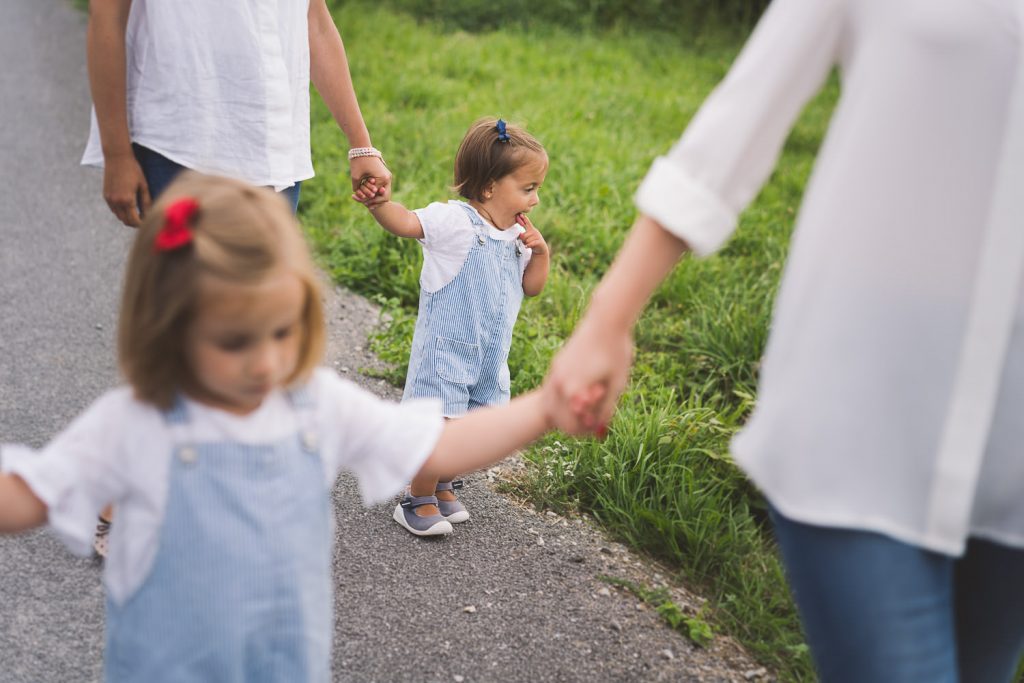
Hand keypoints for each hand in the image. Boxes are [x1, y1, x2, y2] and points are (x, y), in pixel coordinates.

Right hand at [103, 152, 149, 226]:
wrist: (117, 157)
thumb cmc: (133, 170)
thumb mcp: (143, 186)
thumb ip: (146, 202)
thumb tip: (149, 215)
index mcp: (127, 200)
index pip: (134, 221)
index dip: (142, 224)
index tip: (148, 223)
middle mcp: (116, 202)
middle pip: (125, 221)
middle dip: (134, 223)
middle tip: (143, 220)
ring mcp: (109, 199)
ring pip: (118, 216)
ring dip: (127, 217)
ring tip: (137, 213)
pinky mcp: (105, 195)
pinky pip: (113, 209)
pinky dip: (120, 211)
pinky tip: (128, 206)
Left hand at [350, 156, 390, 206]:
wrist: (362, 148)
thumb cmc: (358, 161)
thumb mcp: (355, 177)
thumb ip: (357, 189)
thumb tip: (359, 198)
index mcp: (382, 179)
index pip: (378, 196)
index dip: (370, 201)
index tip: (363, 204)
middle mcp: (387, 178)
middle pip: (385, 196)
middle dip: (376, 201)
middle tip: (367, 206)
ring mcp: (387, 176)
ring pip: (384, 192)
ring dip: (377, 197)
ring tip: (368, 201)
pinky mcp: (385, 174)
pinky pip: (382, 186)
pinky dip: (377, 191)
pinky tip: (370, 194)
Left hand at [517, 214, 546, 254]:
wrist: (541, 249)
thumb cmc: (532, 242)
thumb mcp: (527, 238)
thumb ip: (523, 235)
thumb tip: (520, 234)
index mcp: (531, 229)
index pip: (527, 223)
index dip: (524, 218)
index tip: (520, 214)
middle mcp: (534, 231)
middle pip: (524, 235)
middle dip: (523, 240)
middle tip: (526, 242)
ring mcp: (538, 236)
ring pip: (527, 240)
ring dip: (526, 244)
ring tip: (529, 244)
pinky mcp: (540, 241)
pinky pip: (531, 243)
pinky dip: (528, 245)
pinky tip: (527, 246)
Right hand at [544, 314, 633, 435]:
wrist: (606, 321)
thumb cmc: (616, 353)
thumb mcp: (616, 385)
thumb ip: (606, 410)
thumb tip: (600, 431)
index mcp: (572, 391)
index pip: (572, 426)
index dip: (587, 431)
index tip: (600, 427)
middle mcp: (558, 382)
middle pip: (558, 417)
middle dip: (575, 422)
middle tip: (594, 418)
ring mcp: (555, 372)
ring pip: (553, 402)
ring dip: (568, 409)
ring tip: (590, 402)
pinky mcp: (556, 363)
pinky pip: (555, 388)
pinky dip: (565, 396)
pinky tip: (582, 391)